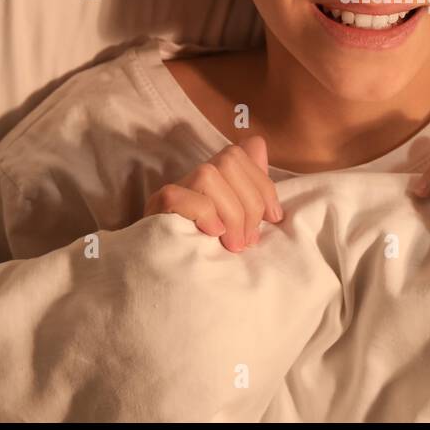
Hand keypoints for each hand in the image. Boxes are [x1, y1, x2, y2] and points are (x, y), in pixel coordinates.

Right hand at [142, 134, 283, 252]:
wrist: (173, 285)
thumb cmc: (210, 254)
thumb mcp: (237, 221)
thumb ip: (251, 187)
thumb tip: (258, 145)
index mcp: (212, 179)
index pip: (240, 154)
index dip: (263, 184)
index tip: (274, 217)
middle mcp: (191, 179)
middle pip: (229, 159)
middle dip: (250, 202)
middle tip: (249, 240)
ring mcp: (171, 192)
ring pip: (207, 175)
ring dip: (231, 213)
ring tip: (233, 244)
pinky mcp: (155, 210)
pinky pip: (180, 196)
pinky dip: (204, 214)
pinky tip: (212, 235)